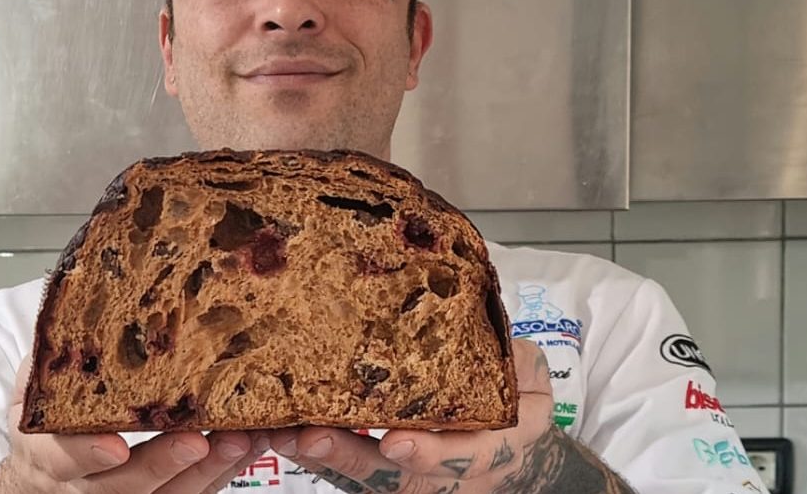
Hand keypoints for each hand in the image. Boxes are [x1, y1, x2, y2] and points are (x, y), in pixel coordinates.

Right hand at [0, 354, 268, 493]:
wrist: (44, 469)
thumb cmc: (49, 416)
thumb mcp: (35, 384)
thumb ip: (57, 354)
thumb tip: (85, 292)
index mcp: (50, 452)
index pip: (64, 458)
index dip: (88, 452)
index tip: (115, 444)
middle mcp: (88, 483)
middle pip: (127, 483)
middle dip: (165, 461)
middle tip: (199, 439)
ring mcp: (127, 493)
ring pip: (168, 493)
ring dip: (207, 468)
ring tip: (241, 439)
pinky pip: (194, 491)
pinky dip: (224, 470)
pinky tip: (252, 444)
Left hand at [267, 339, 631, 492]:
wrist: (512, 450)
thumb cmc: (516, 406)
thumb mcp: (529, 379)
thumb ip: (512, 359)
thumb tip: (490, 329)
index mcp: (483, 450)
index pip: (453, 457)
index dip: (426, 449)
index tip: (397, 441)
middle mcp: (437, 473)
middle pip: (389, 474)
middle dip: (349, 456)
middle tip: (313, 437)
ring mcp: (404, 477)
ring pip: (358, 474)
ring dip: (318, 456)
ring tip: (281, 432)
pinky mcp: (379, 471)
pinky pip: (344, 466)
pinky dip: (312, 451)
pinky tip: (276, 429)